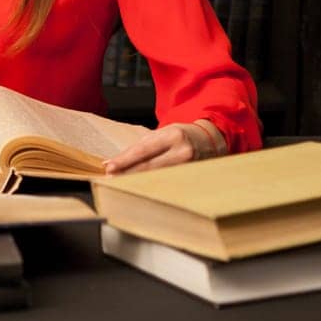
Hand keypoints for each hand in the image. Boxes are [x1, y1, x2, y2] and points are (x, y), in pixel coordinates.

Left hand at [102, 121, 226, 174]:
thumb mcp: (164, 132)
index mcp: (174, 135)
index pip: (144, 150)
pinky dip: (150, 186)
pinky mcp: (190, 179)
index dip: (125, 160)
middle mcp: (183, 151)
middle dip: (127, 173)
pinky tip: (139, 188)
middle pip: (149, 167)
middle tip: (111, 178)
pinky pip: (166, 184)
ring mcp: (189, 167)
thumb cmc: (183, 135)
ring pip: (156, 178)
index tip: (110, 167)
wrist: (210, 140)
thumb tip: (117, 160)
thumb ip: (142, 145)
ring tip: (120, 183)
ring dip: (136, 181)